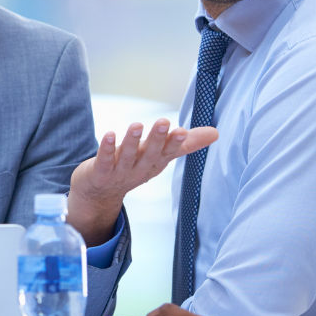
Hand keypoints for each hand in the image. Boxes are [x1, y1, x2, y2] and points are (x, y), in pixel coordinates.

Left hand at [67, 119, 218, 244]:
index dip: (174, 143)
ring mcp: (119, 172)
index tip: (181, 130)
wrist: (99, 192)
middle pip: (150, 154)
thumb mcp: (160, 155)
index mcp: (155, 164)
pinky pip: (105, 160)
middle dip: (157, 139)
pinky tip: (109, 134)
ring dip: (132, 141)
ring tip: (137, 125)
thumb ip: (185, 143)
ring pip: (128, 156)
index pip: (168, 153)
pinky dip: (107, 148)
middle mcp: (139, 169)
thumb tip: (216, 133)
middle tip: (164, 123)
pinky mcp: (100, 172)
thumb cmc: (133, 167)